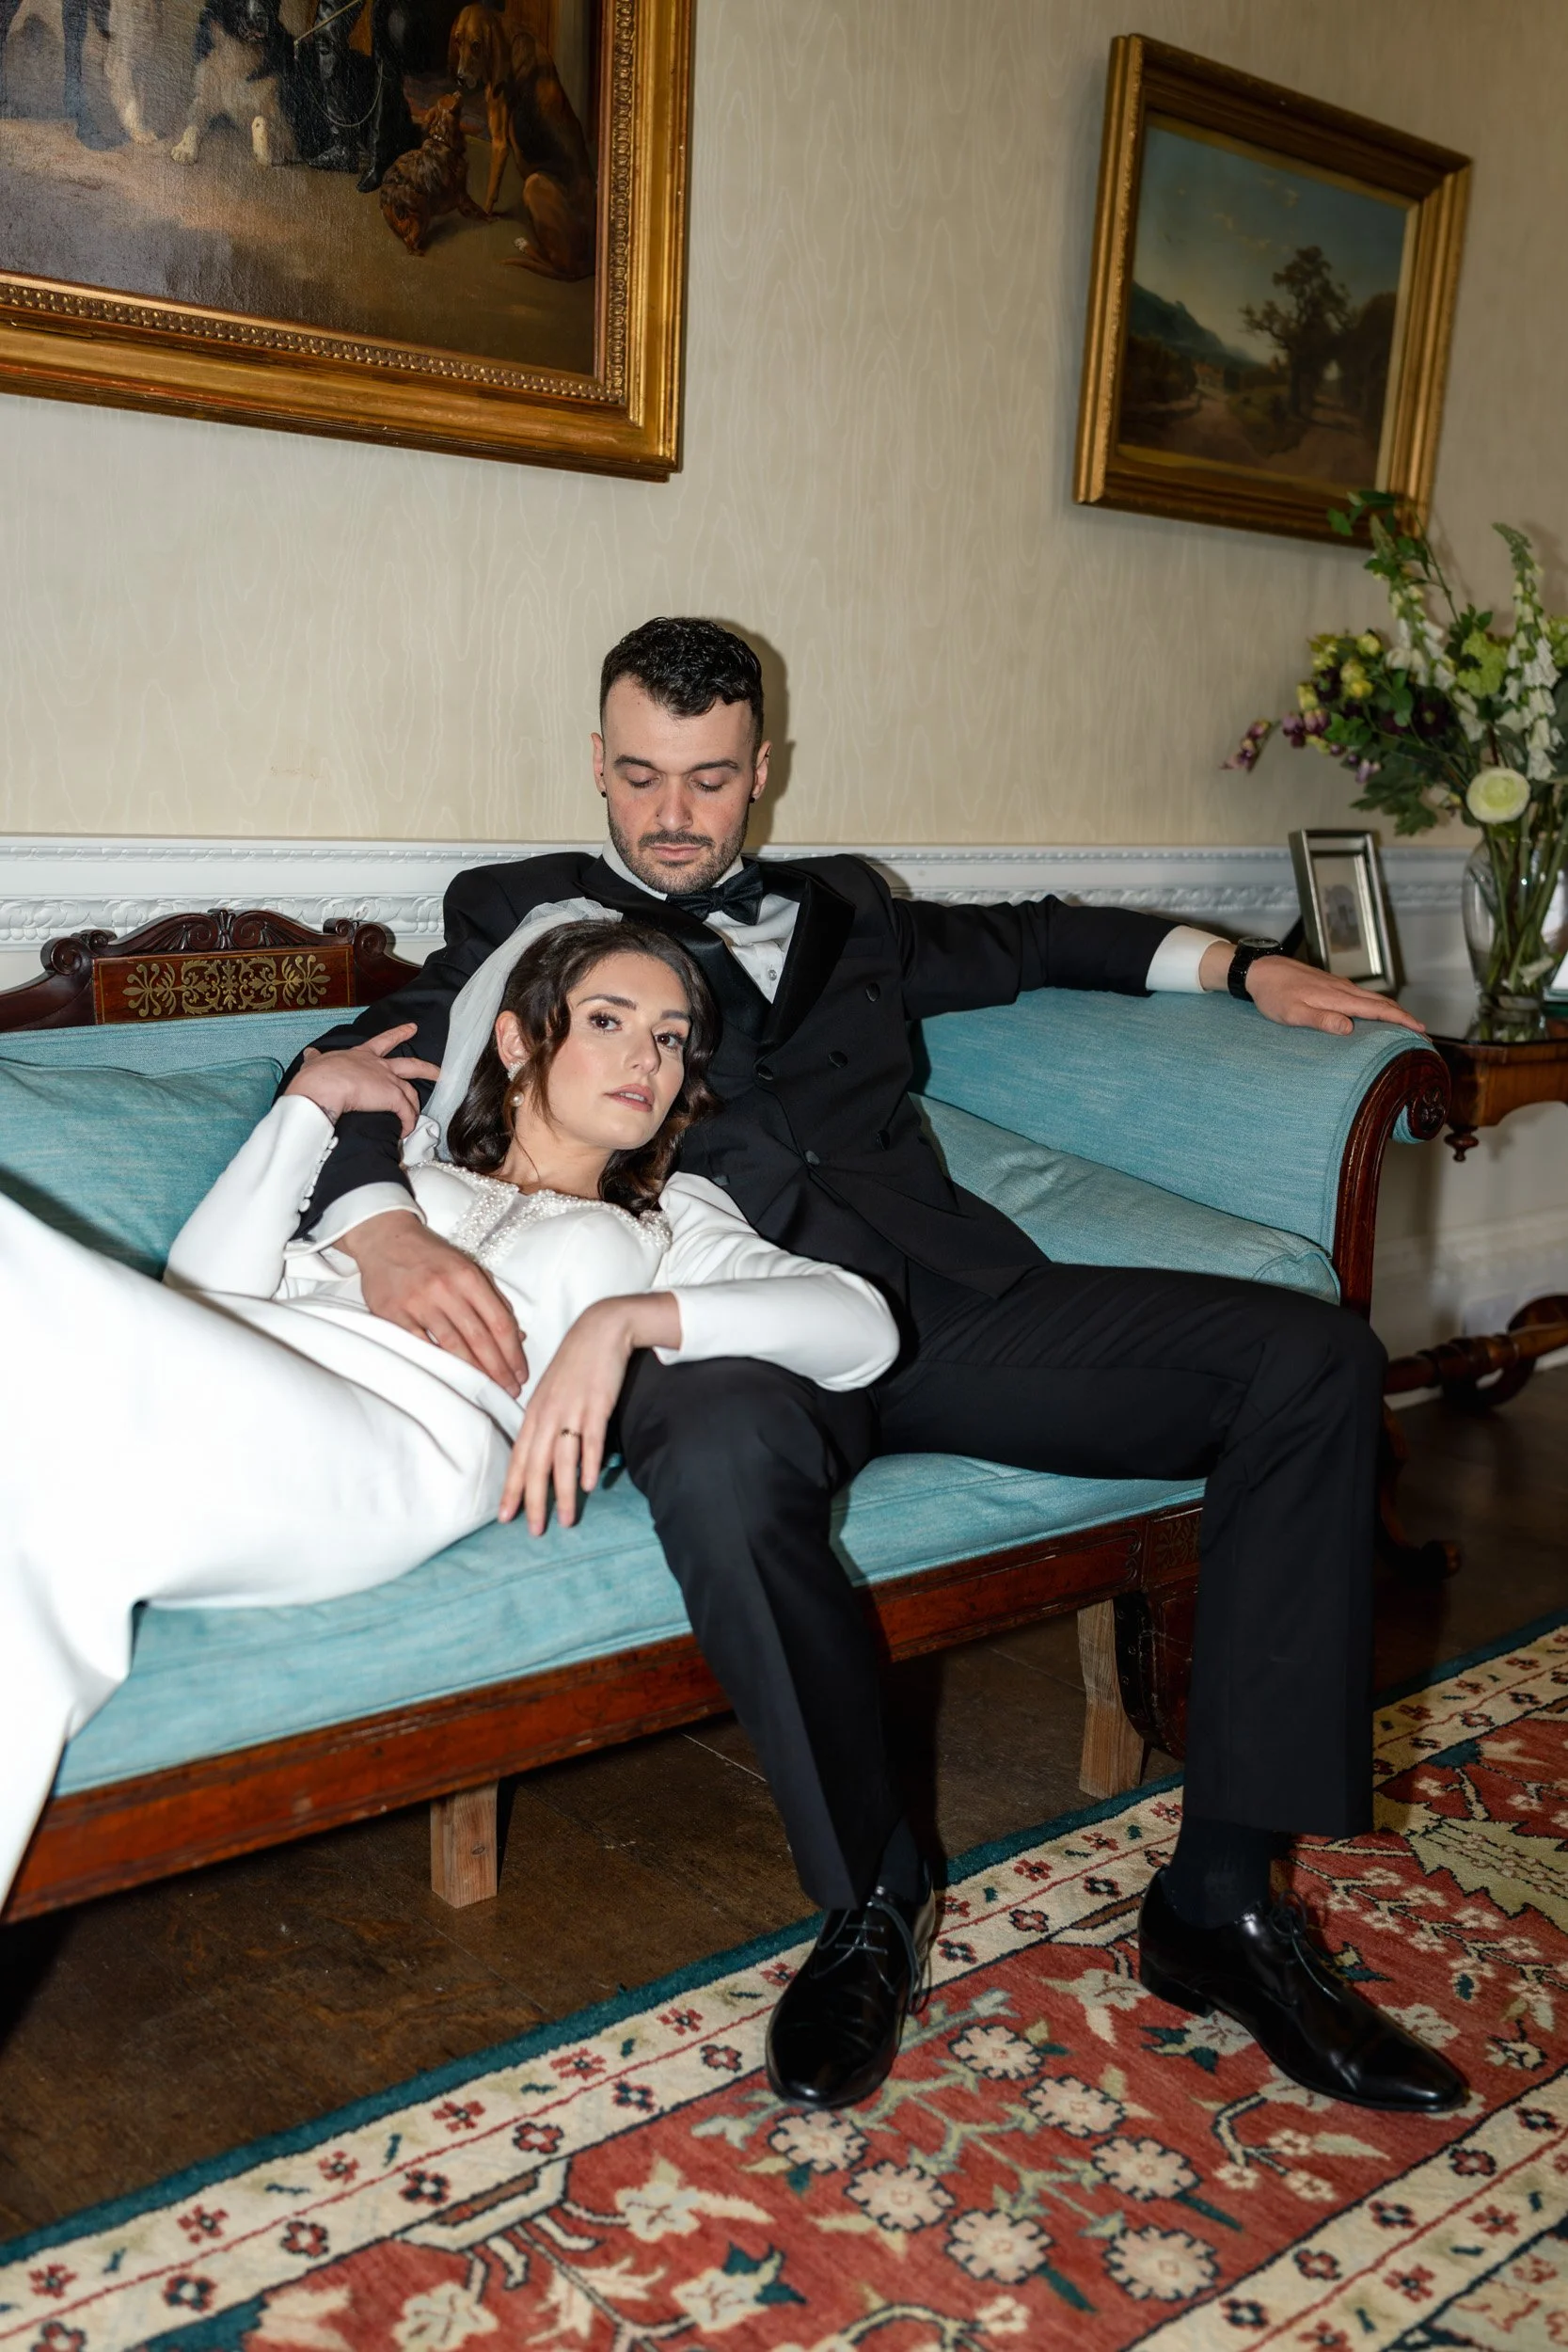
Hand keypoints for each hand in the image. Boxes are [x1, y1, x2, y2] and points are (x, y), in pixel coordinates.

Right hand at [285, 1025, 441, 1134]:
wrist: (322, 1086)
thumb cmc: (316, 1076)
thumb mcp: (316, 1063)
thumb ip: (316, 1059)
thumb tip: (309, 1054)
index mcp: (361, 1055)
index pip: (382, 1042)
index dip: (398, 1034)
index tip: (412, 1028)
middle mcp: (378, 1066)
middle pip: (410, 1065)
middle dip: (426, 1068)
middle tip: (439, 1072)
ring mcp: (387, 1081)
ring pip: (411, 1091)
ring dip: (416, 1105)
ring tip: (417, 1116)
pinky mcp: (393, 1098)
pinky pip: (406, 1113)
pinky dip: (407, 1123)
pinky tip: (403, 1131)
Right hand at [338, 1212, 529, 1394]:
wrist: (385, 1238)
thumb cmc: (430, 1255)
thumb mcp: (467, 1267)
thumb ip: (494, 1299)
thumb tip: (517, 1336)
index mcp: (468, 1276)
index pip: (499, 1322)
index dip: (513, 1352)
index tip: (520, 1373)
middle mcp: (445, 1288)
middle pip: (479, 1338)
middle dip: (498, 1369)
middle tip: (509, 1391)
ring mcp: (418, 1301)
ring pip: (452, 1345)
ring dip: (473, 1372)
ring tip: (487, 1390)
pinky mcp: (393, 1313)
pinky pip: (419, 1345)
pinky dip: (436, 1363)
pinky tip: (450, 1379)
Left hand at [500, 1291, 680, 1534]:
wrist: (599, 1330)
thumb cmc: (575, 1364)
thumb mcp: (551, 1392)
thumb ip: (544, 1421)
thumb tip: (540, 1453)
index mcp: (534, 1413)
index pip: (518, 1458)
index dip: (512, 1489)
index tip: (505, 1517)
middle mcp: (548, 1414)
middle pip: (536, 1465)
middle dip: (533, 1501)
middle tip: (534, 1531)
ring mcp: (571, 1410)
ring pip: (562, 1459)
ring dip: (563, 1493)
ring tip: (565, 1520)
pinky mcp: (596, 1404)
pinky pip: (591, 1440)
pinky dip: (588, 1464)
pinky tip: (588, 1485)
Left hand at [1199, 945, 1426, 1038]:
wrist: (1261, 970)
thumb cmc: (1274, 994)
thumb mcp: (1292, 1012)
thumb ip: (1320, 1020)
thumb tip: (1349, 1028)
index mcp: (1338, 997)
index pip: (1379, 1009)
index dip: (1402, 1021)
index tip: (1421, 1032)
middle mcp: (1344, 989)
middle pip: (1383, 1003)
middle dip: (1405, 1018)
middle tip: (1423, 1035)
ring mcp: (1339, 986)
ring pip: (1373, 999)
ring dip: (1393, 1012)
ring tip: (1407, 1026)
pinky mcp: (1332, 986)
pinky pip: (1362, 997)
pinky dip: (1377, 1006)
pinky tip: (1376, 1014)